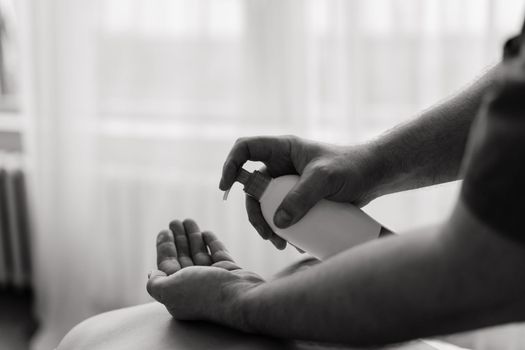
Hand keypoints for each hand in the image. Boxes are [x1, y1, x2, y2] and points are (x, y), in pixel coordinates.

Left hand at [147, 219, 263, 329]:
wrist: (240, 296)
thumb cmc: (204, 292)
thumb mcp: (169, 289)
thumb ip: (156, 282)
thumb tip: (152, 273)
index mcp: (178, 292)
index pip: (167, 265)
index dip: (165, 247)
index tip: (164, 230)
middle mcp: (195, 286)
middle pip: (183, 257)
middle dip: (178, 239)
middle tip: (175, 222)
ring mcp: (213, 279)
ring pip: (199, 253)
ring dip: (193, 236)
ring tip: (188, 220)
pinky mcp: (229, 272)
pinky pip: (217, 254)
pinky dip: (211, 242)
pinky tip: (205, 232)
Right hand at [219, 135, 380, 248]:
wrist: (375, 176)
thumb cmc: (351, 167)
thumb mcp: (324, 179)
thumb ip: (302, 197)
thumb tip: (278, 222)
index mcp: (282, 149)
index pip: (246, 149)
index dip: (231, 164)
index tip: (226, 186)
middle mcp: (281, 165)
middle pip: (253, 187)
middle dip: (255, 212)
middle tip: (266, 233)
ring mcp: (290, 183)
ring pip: (266, 204)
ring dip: (267, 225)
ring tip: (280, 243)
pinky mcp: (300, 199)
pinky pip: (283, 214)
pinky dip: (282, 228)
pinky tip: (292, 242)